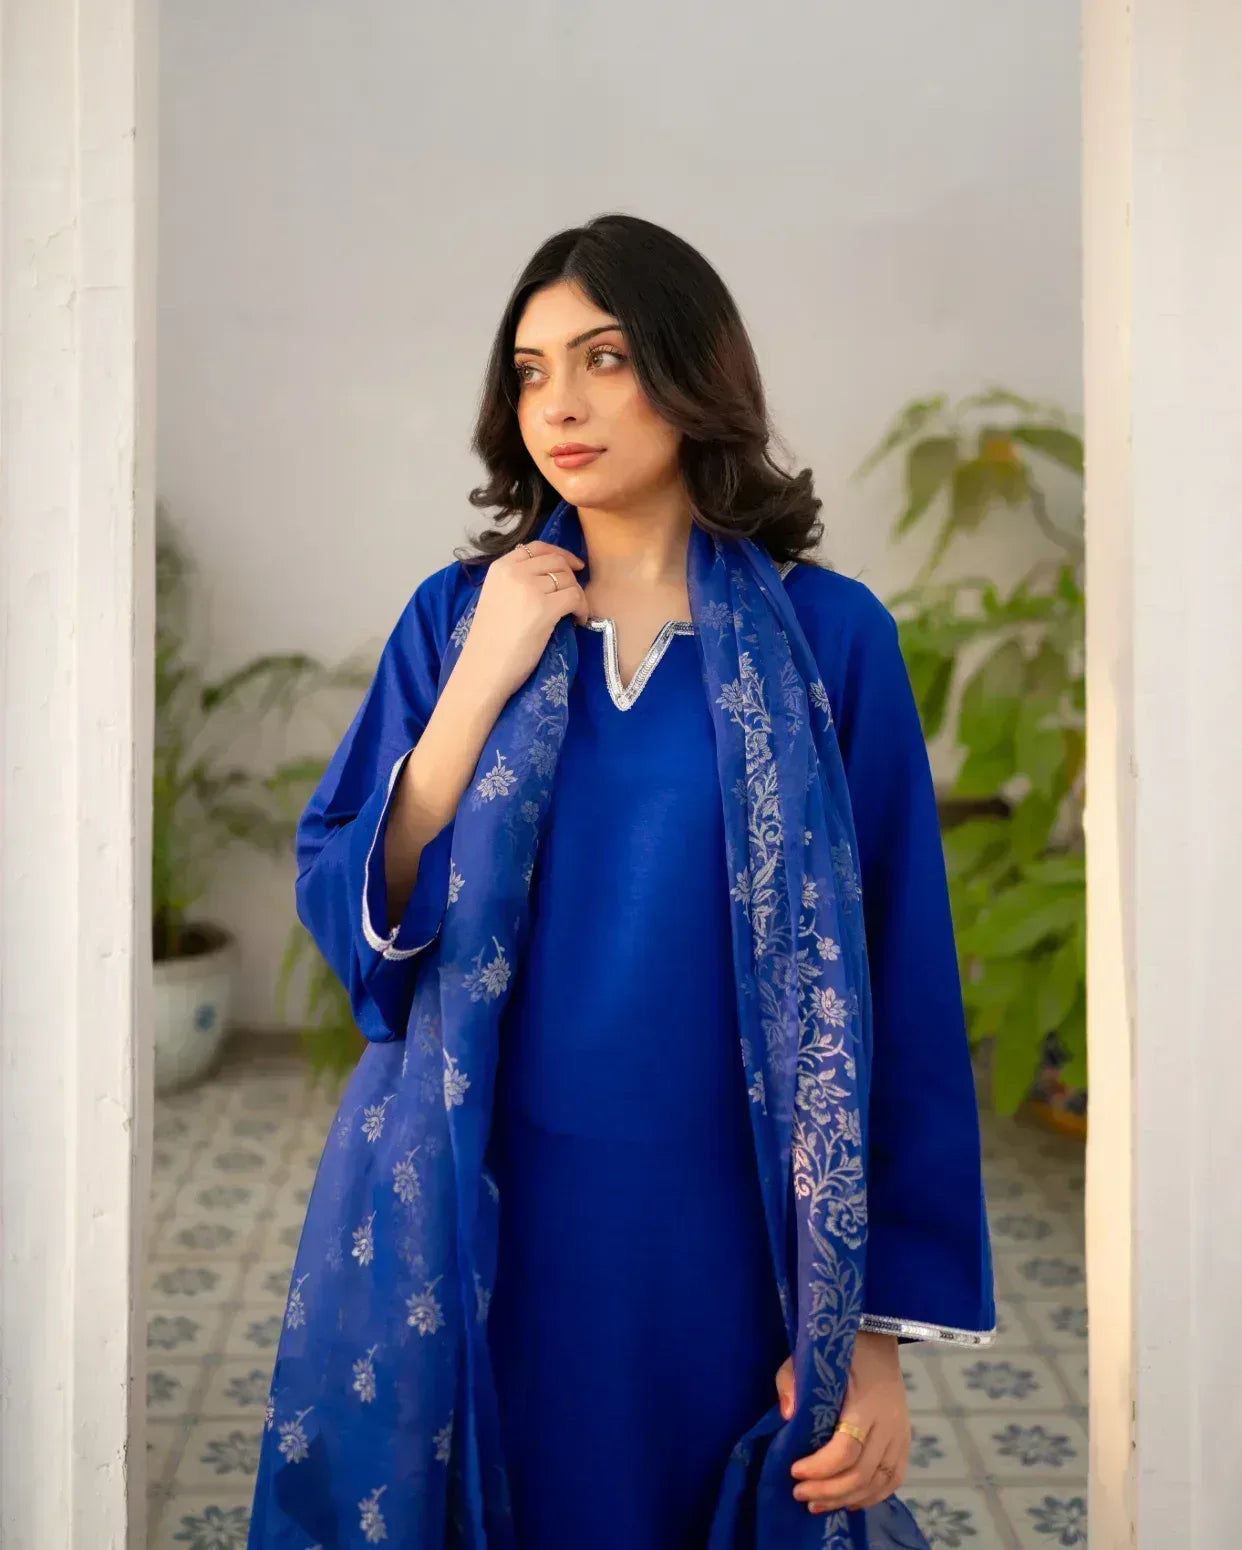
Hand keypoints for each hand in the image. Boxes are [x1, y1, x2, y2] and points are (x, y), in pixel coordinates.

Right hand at [458, 541, 587, 702]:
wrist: (483, 668)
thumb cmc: (490, 640)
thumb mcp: (496, 596)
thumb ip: (516, 580)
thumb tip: (551, 572)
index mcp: (500, 567)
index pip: (537, 547)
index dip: (560, 554)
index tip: (573, 566)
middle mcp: (514, 572)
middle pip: (557, 562)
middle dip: (571, 577)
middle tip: (574, 596)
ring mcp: (529, 589)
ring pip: (568, 579)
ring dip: (578, 595)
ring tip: (574, 612)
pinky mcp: (544, 608)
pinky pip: (575, 597)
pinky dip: (582, 608)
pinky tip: (578, 620)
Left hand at [776, 1332, 910, 1513]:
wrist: (877, 1342)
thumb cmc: (838, 1352)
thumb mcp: (806, 1357)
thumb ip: (792, 1382)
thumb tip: (787, 1417)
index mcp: (866, 1401)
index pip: (847, 1447)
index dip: (821, 1466)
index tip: (794, 1470)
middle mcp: (888, 1422)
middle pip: (862, 1472)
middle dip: (828, 1490)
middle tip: (799, 1493)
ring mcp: (901, 1435)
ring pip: (878, 1483)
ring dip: (846, 1499)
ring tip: (815, 1505)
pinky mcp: (905, 1443)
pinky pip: (893, 1481)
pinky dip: (871, 1497)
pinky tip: (847, 1503)